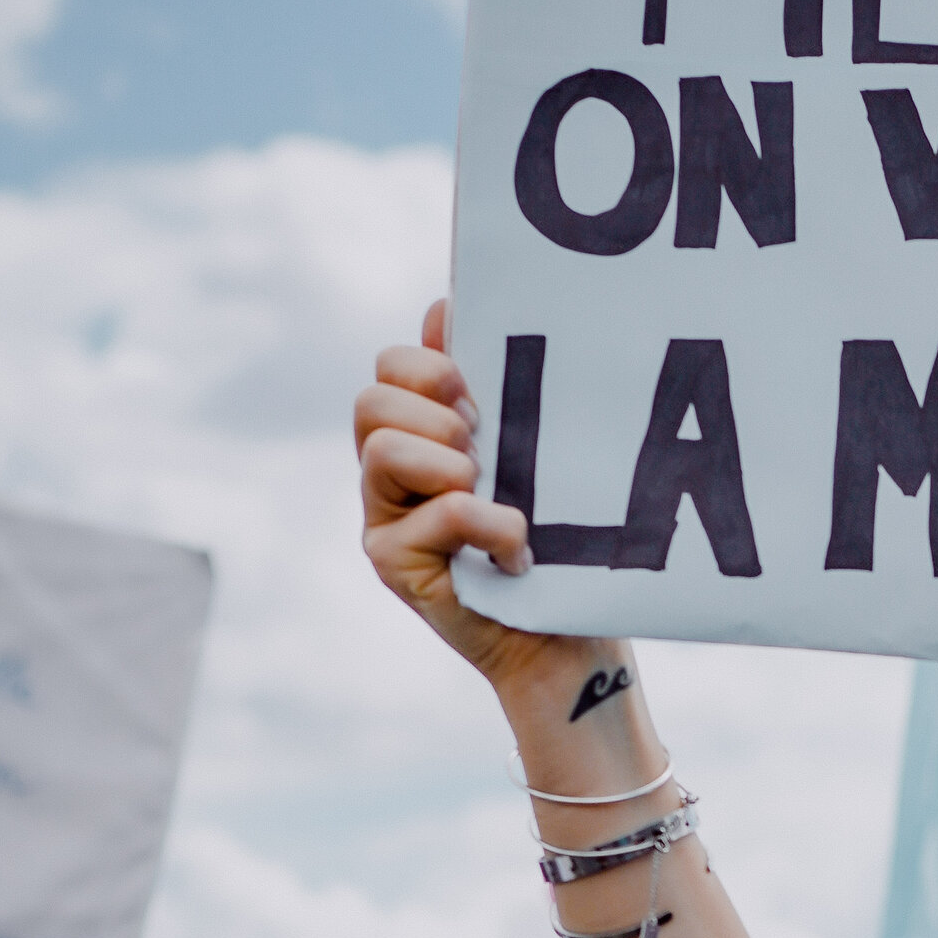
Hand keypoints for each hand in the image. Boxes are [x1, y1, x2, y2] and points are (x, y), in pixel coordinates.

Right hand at [355, 299, 612, 706]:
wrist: (566, 634)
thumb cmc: (553, 541)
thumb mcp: (528, 452)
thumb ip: (487, 388)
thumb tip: (443, 303)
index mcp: (417, 432)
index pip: (390, 366)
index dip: (427, 365)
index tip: (477, 394)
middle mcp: (388, 472)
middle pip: (371, 402)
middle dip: (434, 414)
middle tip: (483, 449)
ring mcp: (383, 517)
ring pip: (382, 451)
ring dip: (450, 464)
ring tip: (490, 492)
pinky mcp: (393, 562)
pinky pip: (436, 514)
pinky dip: (488, 524)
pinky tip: (516, 550)